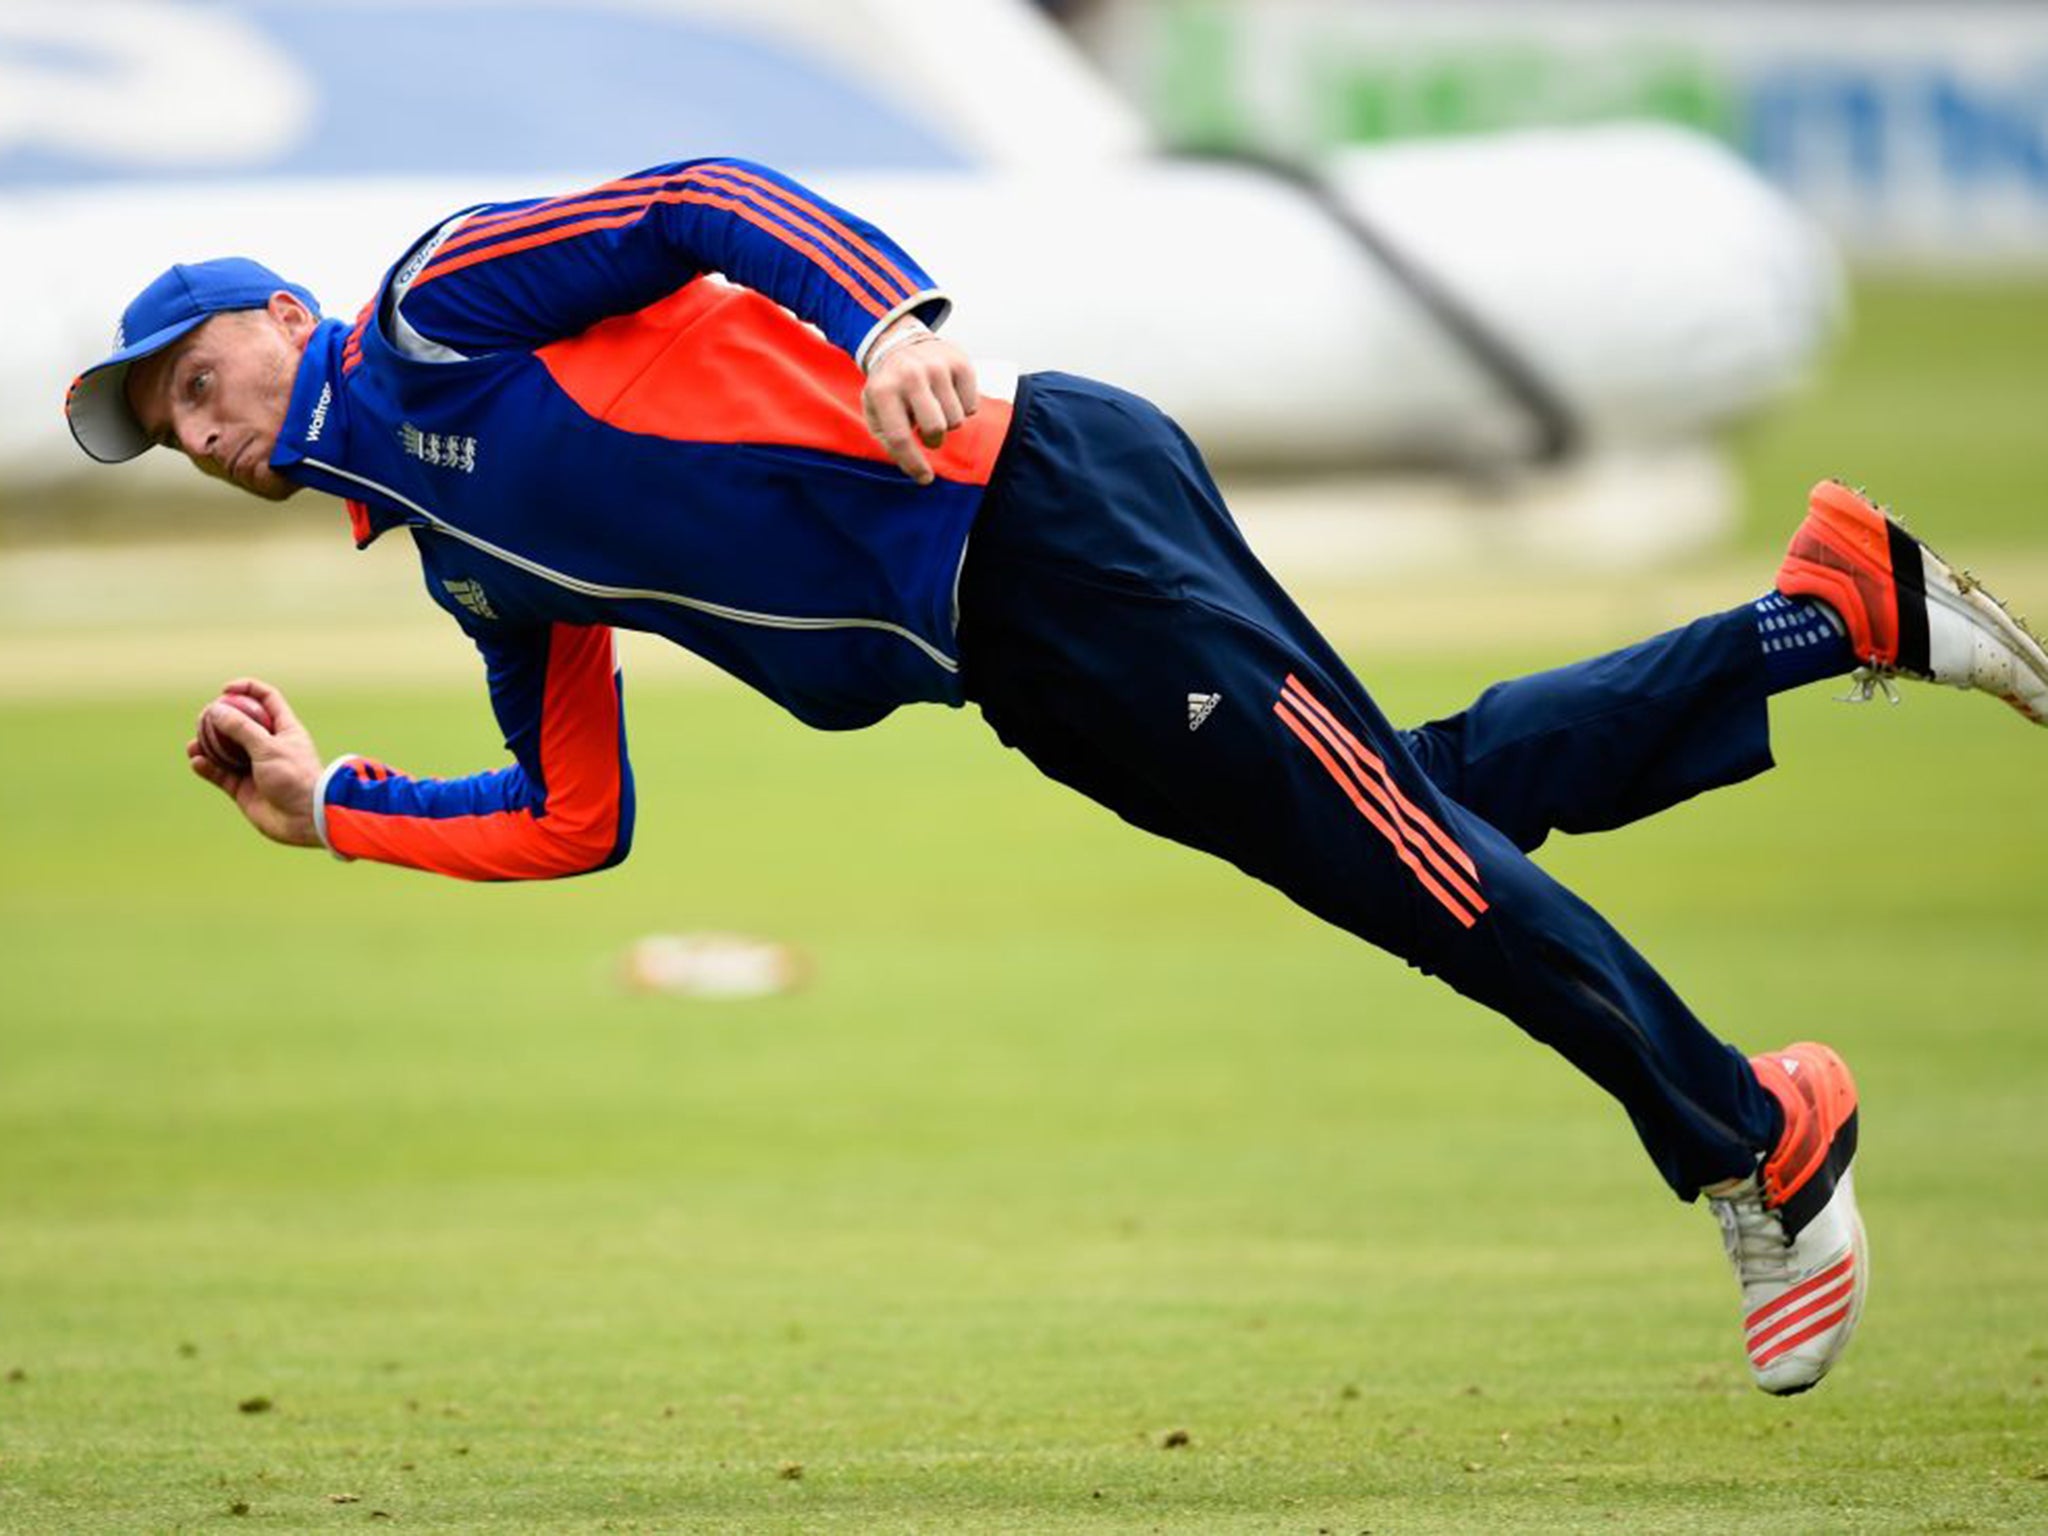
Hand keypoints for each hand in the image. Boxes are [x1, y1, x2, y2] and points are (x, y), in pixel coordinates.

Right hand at [185, 677, 323, 848]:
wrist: (305, 820)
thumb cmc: (295, 778)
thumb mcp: (269, 747)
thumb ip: (242, 728)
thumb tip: (215, 710)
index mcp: (284, 729)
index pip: (267, 700)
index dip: (247, 689)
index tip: (225, 689)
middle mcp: (269, 746)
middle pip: (240, 724)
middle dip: (218, 720)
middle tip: (201, 719)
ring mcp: (255, 768)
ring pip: (224, 751)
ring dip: (206, 746)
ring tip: (193, 744)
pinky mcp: (243, 789)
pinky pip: (219, 774)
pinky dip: (207, 767)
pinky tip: (197, 762)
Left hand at [861, 320, 978, 485]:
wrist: (899, 344)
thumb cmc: (888, 387)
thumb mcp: (876, 413)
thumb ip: (890, 441)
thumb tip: (918, 470)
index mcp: (883, 391)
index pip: (900, 438)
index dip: (913, 463)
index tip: (925, 478)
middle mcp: (910, 375)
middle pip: (935, 429)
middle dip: (933, 439)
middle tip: (926, 433)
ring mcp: (937, 366)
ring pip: (956, 419)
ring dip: (947, 422)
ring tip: (934, 408)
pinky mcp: (960, 362)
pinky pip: (971, 406)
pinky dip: (962, 408)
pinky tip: (947, 396)